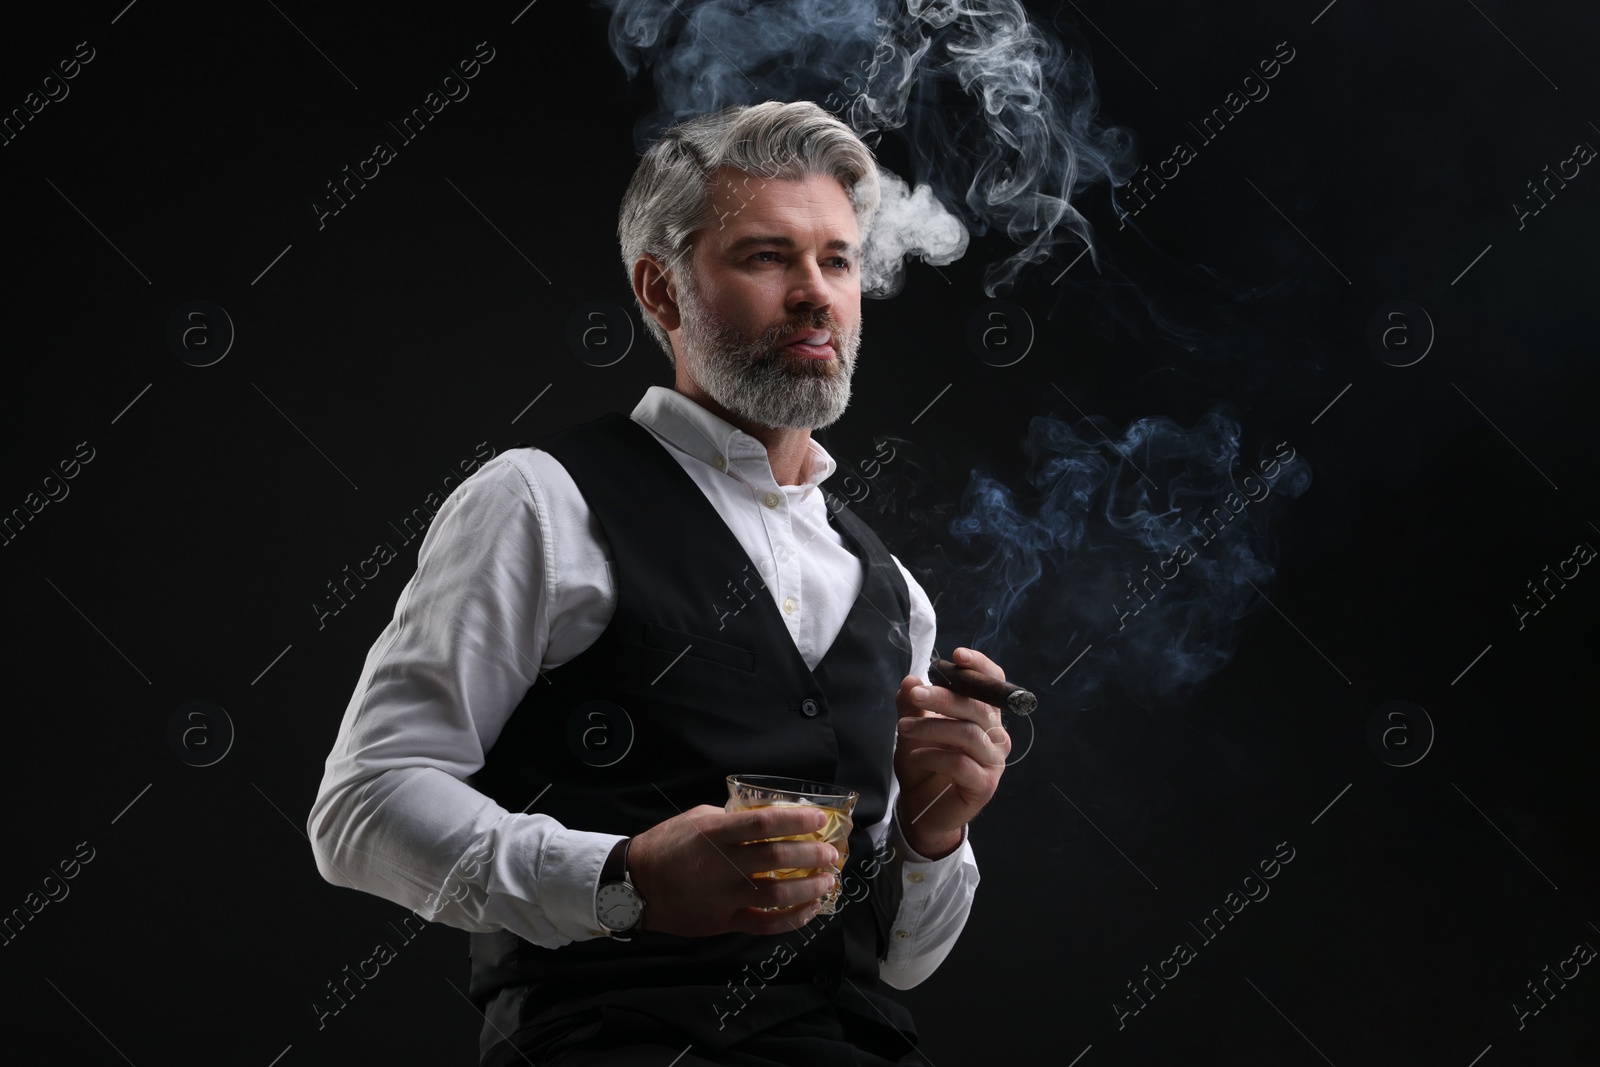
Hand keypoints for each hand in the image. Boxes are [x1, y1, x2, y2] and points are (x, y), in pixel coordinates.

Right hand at [627, 804, 840, 936]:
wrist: (636, 884)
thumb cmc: (667, 845)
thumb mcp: (696, 817)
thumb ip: (732, 817)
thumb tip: (768, 816)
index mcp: (715, 833)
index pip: (764, 823)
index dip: (796, 820)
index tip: (818, 819)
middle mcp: (722, 865)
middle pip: (778, 859)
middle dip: (812, 855)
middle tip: (830, 853)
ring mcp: (724, 897)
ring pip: (777, 894)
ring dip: (809, 887)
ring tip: (827, 880)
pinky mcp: (724, 922)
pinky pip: (765, 924)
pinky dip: (792, 919)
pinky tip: (810, 909)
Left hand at [893, 646, 1010, 857]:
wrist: (922, 807)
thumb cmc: (924, 762)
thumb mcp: (911, 727)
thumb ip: (911, 704)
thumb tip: (910, 680)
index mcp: (984, 715)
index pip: (993, 684)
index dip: (979, 666)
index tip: (956, 655)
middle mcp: (996, 736)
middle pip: (977, 707)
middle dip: (944, 697)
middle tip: (915, 694)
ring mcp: (993, 762)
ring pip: (968, 734)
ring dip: (932, 726)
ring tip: (904, 728)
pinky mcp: (984, 785)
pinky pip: (960, 763)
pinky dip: (934, 755)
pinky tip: (916, 755)